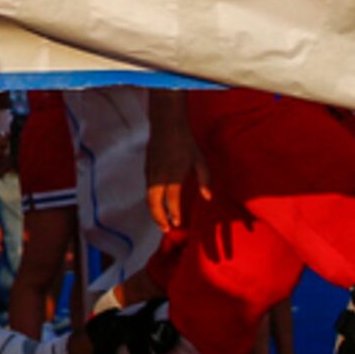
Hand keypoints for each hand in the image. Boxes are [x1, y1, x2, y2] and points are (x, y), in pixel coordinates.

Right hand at [144, 105, 204, 233]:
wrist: (167, 124)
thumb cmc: (186, 142)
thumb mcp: (200, 160)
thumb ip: (205, 179)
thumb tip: (207, 197)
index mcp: (174, 175)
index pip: (171, 200)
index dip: (174, 214)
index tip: (178, 223)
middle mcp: (159, 176)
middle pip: (154, 203)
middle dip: (159, 218)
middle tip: (166, 229)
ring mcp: (151, 172)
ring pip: (148, 197)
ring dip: (154, 211)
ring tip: (161, 221)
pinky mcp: (147, 169)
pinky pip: (147, 189)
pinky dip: (151, 200)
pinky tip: (157, 204)